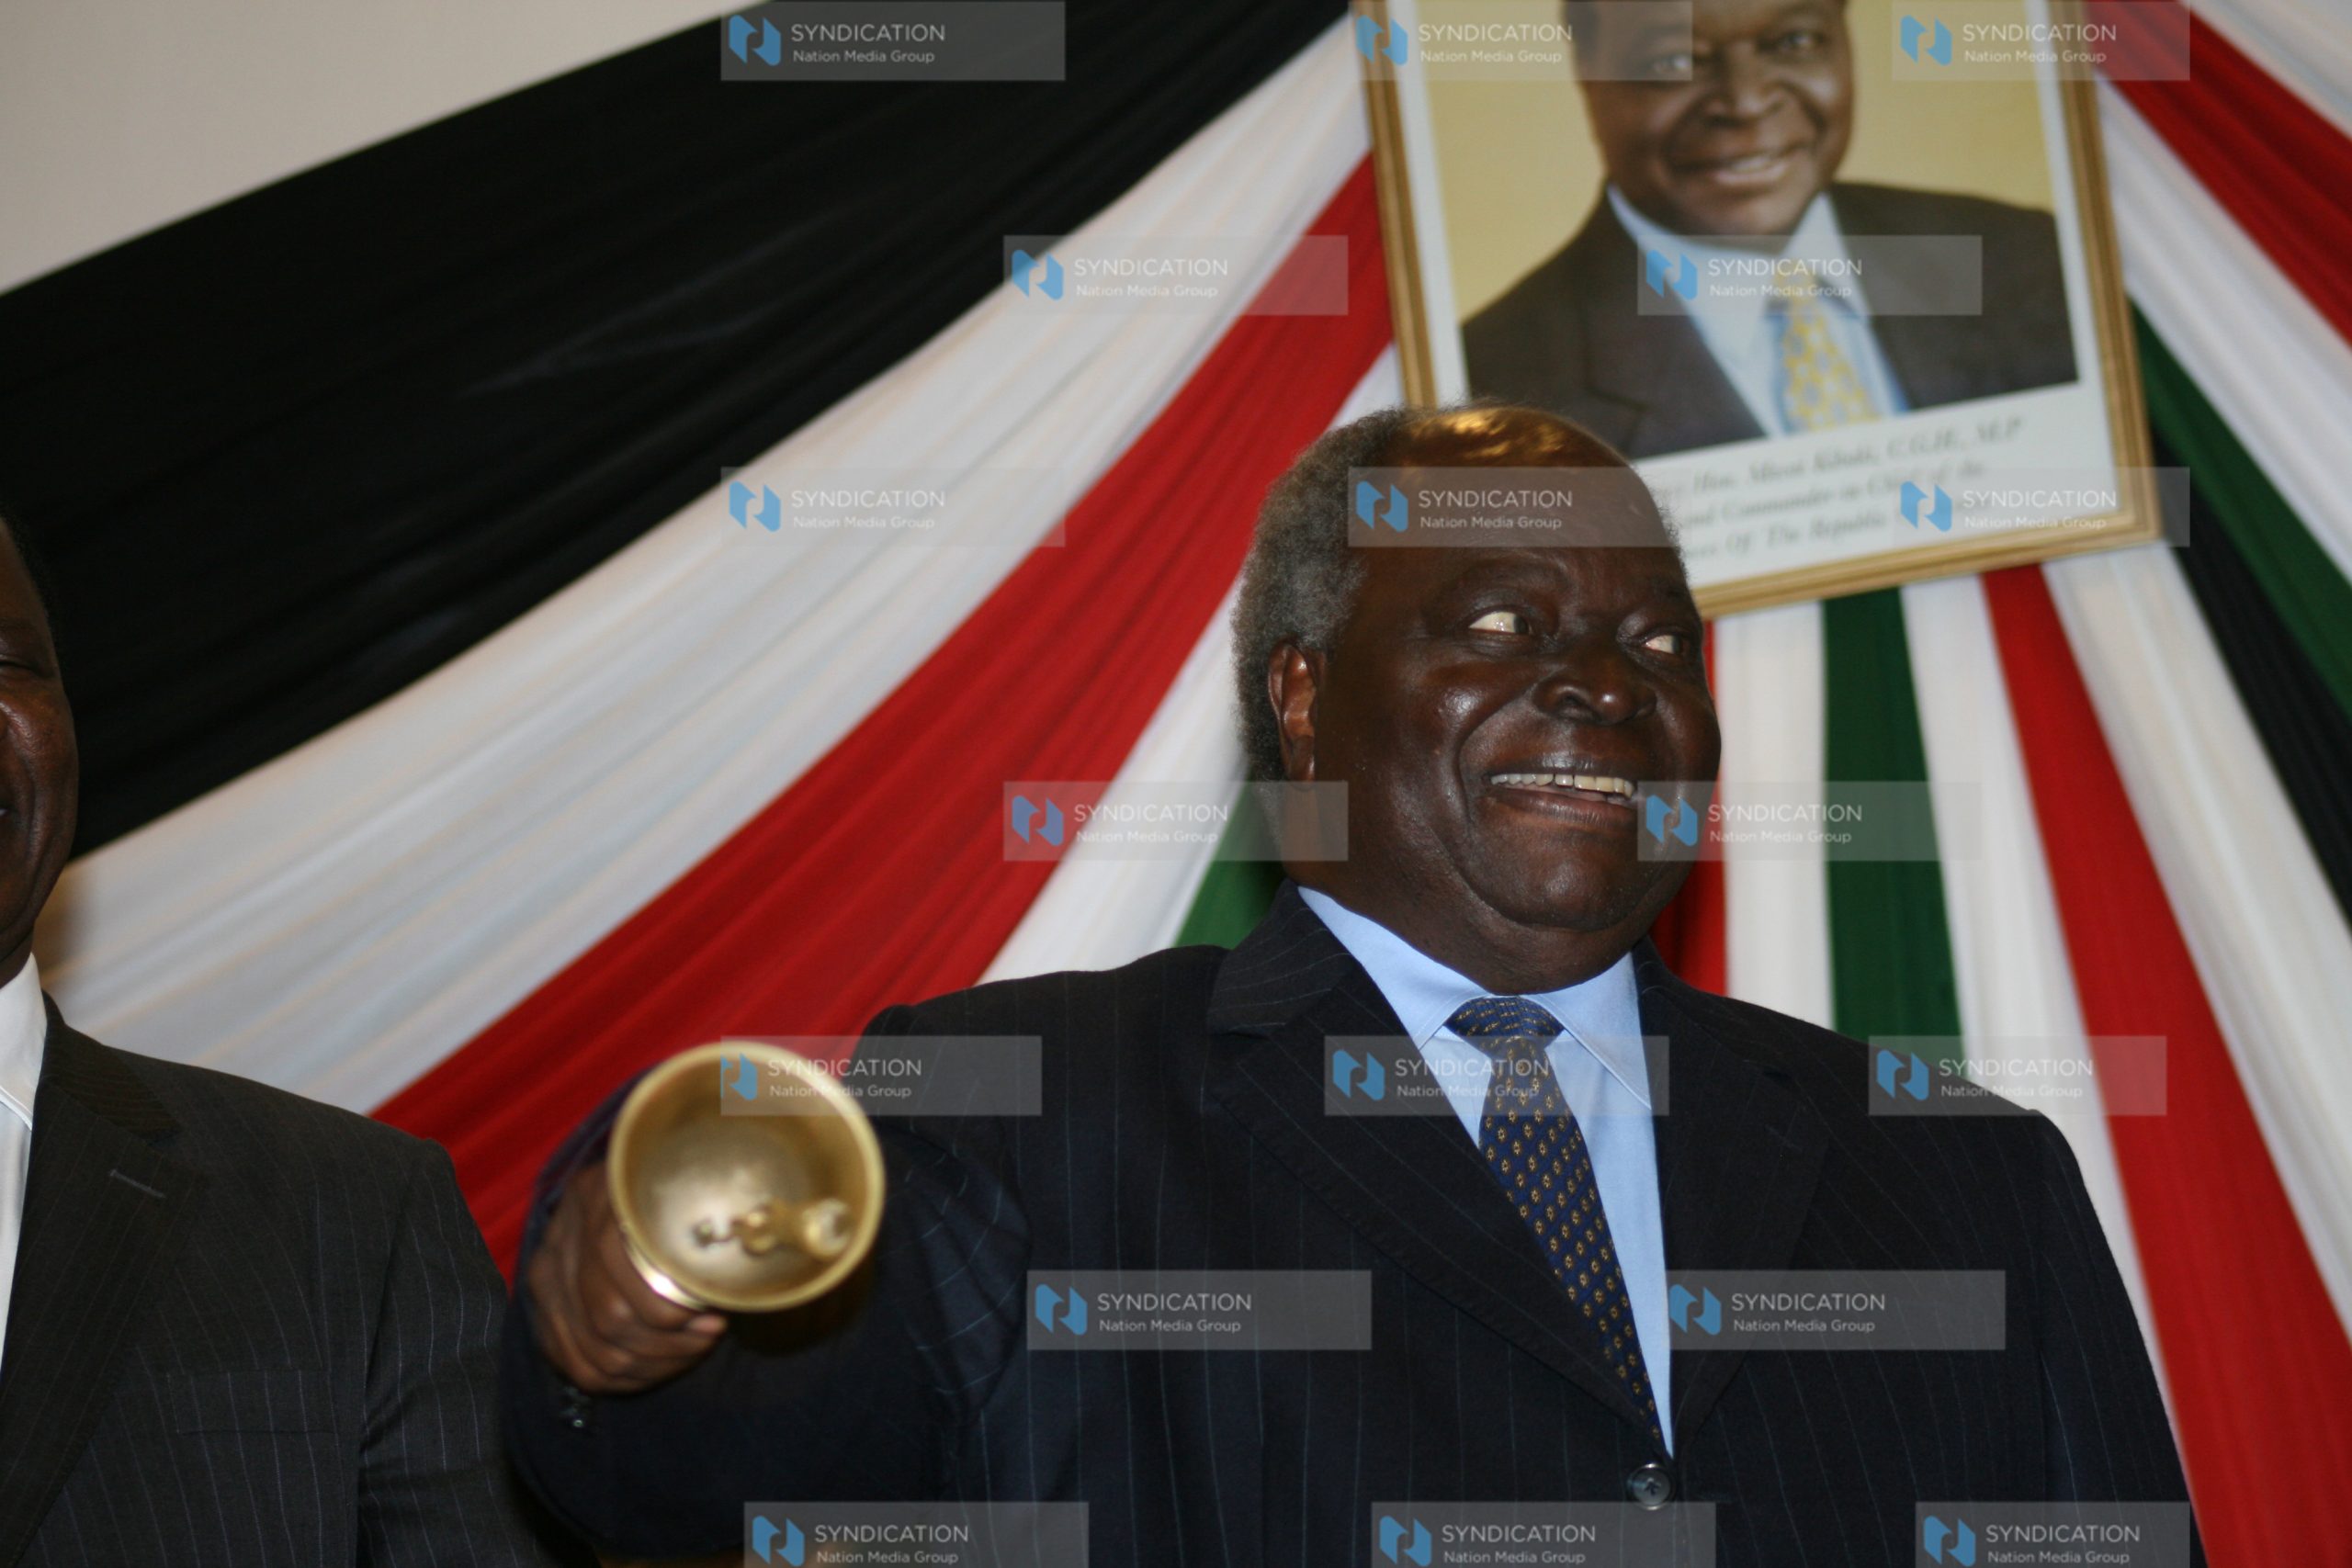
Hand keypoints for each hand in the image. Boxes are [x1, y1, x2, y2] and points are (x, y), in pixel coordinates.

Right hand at [526, 1161, 727, 1393]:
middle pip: (609, 1317)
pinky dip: (627, 1379)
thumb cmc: (667, 1196)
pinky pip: (580, 1367)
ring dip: (656, 1363)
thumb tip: (740, 1268)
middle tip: (709, 1334)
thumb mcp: (679, 1191)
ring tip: (694, 1349)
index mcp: (593, 1197)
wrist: (619, 1194)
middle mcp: (559, 1240)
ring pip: (597, 1351)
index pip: (624, 1270)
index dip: (670, 1306)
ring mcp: (545, 1280)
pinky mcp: (544, 1315)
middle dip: (670, 1341)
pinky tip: (663, 1367)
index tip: (713, 1314)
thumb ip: (697, 1218)